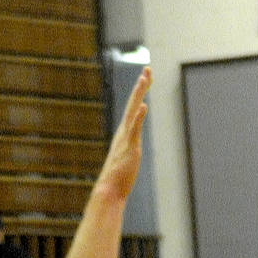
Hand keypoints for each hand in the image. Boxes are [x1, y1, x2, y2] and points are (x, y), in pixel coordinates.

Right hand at [93, 68, 152, 202]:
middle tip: (147, 69)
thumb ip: (129, 147)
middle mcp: (124, 131)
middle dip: (141, 86)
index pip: (134, 107)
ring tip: (144, 79)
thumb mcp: (127, 157)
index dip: (140, 92)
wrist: (109, 188)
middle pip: (133, 103)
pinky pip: (134, 129)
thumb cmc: (119, 176)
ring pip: (133, 111)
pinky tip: (143, 106)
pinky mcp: (130, 147)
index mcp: (125, 132)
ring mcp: (126, 137)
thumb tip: (131, 144)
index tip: (145, 77)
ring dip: (138, 94)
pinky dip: (138, 117)